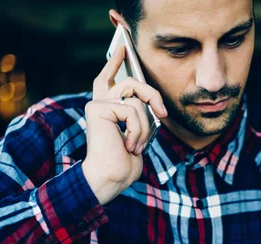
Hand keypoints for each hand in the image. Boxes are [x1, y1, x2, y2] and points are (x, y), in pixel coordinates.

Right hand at [82, 45, 167, 204]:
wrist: (110, 178)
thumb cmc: (123, 164)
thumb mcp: (138, 136)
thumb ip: (140, 117)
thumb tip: (152, 104)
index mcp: (106, 110)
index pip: (108, 80)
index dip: (114, 63)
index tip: (123, 48)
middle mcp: (99, 103)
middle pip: (132, 82)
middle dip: (152, 95)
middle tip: (162, 112)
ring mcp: (97, 104)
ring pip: (136, 97)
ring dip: (145, 124)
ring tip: (136, 145)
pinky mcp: (98, 108)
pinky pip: (133, 110)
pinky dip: (138, 130)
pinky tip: (128, 145)